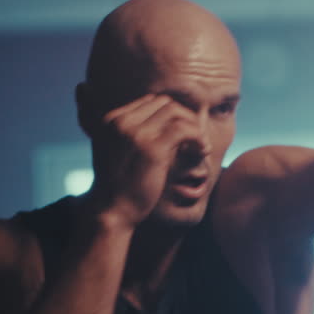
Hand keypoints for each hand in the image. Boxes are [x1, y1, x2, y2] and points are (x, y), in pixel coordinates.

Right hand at [83, 94, 204, 228]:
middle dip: (184, 117)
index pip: (150, 102)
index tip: (183, 132)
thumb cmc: (118, 188)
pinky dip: (198, 137)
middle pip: (164, 103)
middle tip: (196, 137)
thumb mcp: (117, 153)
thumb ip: (132, 136)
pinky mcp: (152, 147)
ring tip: (201, 146)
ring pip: (176, 112)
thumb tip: (159, 126)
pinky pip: (185, 129)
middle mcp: (121, 121)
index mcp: (111, 120)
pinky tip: (202, 150)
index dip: (171, 115)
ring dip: (193, 127)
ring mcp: (136, 133)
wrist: (111, 211)